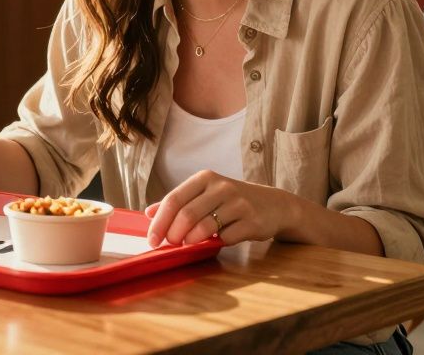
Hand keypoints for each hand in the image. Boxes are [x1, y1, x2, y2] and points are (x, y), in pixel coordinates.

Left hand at [144, 170, 295, 246]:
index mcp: (205, 178)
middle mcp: (221, 187)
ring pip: (205, 226)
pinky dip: (216, 243)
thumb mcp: (205, 194)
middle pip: (187, 214)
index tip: (151, 239)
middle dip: (173, 234)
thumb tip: (149, 212)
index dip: (159, 221)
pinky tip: (216, 241)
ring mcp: (238, 203)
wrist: (274, 205)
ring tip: (187, 244)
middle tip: (169, 244)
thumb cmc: (232, 201)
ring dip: (191, 240)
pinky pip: (226, 237)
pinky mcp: (252, 221)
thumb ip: (179, 202)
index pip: (174, 199)